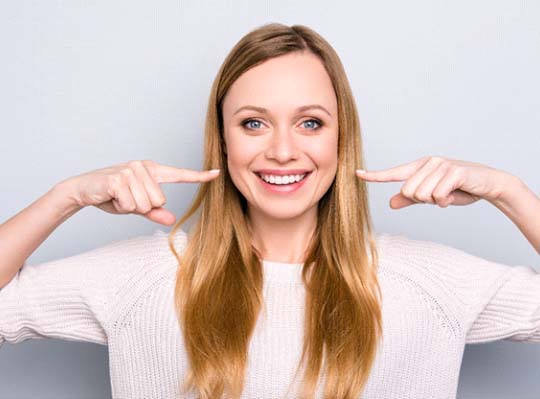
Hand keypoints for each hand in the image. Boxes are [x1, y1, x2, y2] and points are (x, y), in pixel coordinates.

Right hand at [63, 160, 219, 224]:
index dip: (198, 176)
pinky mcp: (119, 178)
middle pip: (160, 200)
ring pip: (146, 204)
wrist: (83, 190)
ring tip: (118, 197)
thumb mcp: (136, 206)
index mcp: (151, 170)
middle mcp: (143, 167)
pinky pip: (132, 204)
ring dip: (130, 207)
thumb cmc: (111, 196)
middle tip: (125, 198)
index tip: (216, 173)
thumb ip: (154, 212)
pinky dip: (120, 206)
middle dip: (142, 206)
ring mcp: (131, 170)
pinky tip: (111, 196)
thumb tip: (172, 219)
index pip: (179, 175)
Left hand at [356, 156, 513, 209]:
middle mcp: (428, 163)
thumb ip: (411, 199)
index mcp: (420, 167)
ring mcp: (441, 165)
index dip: (375, 175)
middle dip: (423, 200)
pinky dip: (446, 201)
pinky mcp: (454, 171)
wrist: (489, 184)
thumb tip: (390, 203)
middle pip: (408, 191)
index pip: (393, 172)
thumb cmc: (459, 189)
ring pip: (422, 195)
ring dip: (436, 201)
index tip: (357, 174)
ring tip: (448, 194)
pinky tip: (455, 194)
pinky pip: (438, 195)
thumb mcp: (432, 196)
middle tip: (439, 196)